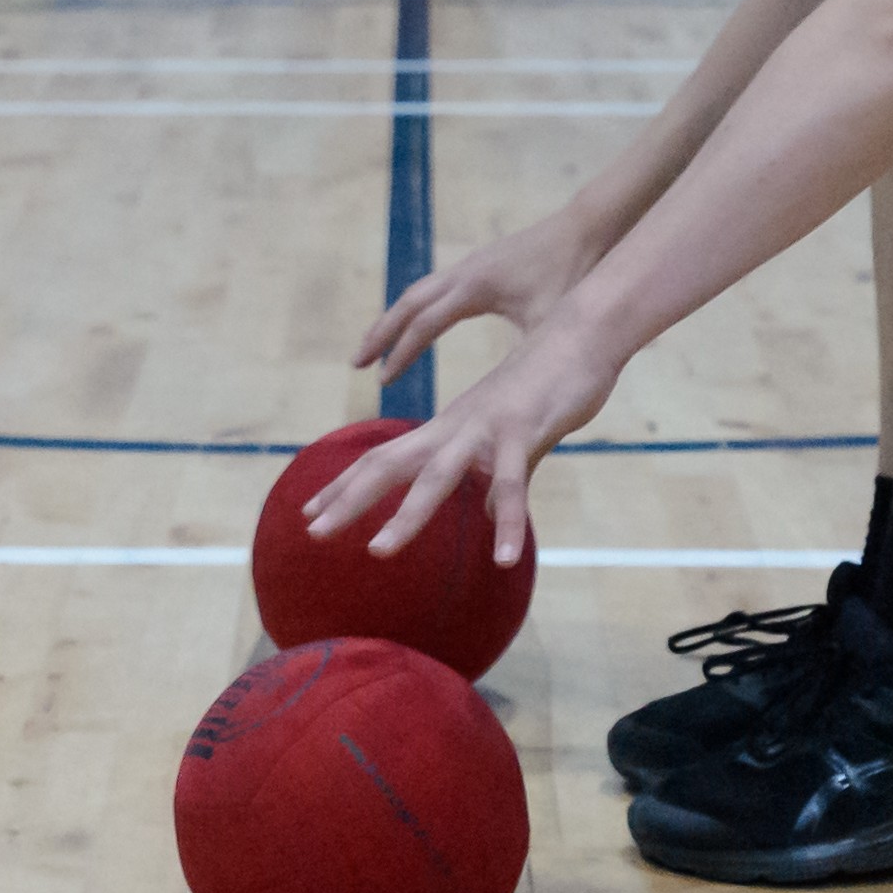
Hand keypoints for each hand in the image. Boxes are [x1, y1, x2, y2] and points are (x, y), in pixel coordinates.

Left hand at [304, 323, 622, 565]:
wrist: (583, 332)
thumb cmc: (548, 383)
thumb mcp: (515, 440)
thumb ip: (497, 481)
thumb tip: (488, 516)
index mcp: (448, 427)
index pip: (383, 458)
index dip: (346, 485)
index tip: (309, 511)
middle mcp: (455, 427)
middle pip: (389, 465)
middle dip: (349, 500)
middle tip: (311, 532)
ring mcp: (486, 429)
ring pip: (437, 477)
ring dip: (406, 516)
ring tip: (377, 552)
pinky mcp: (524, 432)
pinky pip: (512, 485)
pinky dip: (509, 524)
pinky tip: (505, 560)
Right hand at [357, 204, 604, 379]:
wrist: (588, 228)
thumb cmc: (572, 274)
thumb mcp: (548, 322)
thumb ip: (523, 357)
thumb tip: (509, 401)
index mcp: (473, 287)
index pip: (424, 324)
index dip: (401, 355)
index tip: (383, 383)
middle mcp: (463, 273)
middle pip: (407, 303)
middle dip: (380, 334)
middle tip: (357, 364)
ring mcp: (470, 266)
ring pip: (418, 292)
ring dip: (395, 319)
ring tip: (376, 347)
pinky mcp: (481, 266)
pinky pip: (436, 288)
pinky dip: (417, 309)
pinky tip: (419, 326)